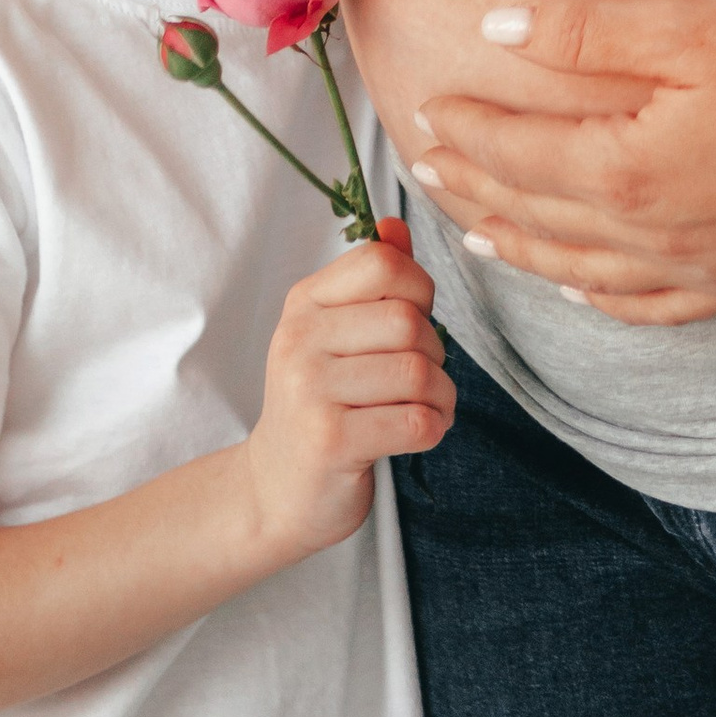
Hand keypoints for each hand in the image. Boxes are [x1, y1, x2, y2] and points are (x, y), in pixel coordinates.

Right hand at [240, 224, 455, 560]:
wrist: (274, 490)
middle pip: (408, 321)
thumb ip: (371, 280)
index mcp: (304, 302)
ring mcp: (311, 391)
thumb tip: (395, 225)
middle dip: (435, 350)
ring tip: (426, 406)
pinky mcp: (330, 442)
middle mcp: (300, 339)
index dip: (418, 289)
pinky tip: (420, 432)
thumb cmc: (320, 403)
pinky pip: (416, 421)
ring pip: (418, 372)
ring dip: (441, 395)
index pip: (383, 263)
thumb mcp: (335, 333)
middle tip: (422, 376)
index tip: (414, 320)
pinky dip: (435, 427)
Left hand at [410, 0, 715, 324]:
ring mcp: (696, 269)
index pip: (518, 154)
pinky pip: (646, 307)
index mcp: (626, 170)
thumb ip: (587, 31)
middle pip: (535, 214)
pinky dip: (598, 297)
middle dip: (473, 189)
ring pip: (579, 270)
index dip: (466, 133)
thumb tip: (498, 31)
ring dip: (519, 246)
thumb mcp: (691, 23)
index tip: (425, 112)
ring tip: (476, 232)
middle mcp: (649, 236)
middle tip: (425, 171)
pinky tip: (579, 286)